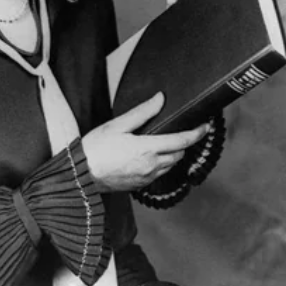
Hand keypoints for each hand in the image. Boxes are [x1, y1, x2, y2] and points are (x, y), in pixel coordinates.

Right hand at [82, 92, 208, 192]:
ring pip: (171, 165)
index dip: (197, 133)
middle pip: (179, 154)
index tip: (206, 126)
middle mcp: (151, 166)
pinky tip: (152, 157)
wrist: (79, 176)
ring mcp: (146, 178)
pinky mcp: (139, 186)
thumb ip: (142, 112)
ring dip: (174, 155)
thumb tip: (160, 99)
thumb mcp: (117, 125)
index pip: (182, 141)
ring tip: (167, 143)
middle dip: (184, 143)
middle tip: (182, 132)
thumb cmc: (95, 149)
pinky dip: (162, 165)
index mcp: (147, 149)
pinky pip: (159, 174)